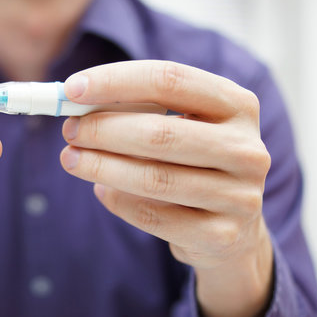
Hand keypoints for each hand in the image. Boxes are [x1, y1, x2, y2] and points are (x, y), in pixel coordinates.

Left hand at [60, 61, 272, 316]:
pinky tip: (102, 190)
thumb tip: (77, 103)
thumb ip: (138, 111)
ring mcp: (240, 196)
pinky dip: (118, 201)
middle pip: (160, 133)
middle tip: (69, 130)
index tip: (71, 89)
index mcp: (237, 105)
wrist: (231, 228)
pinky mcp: (222, 235)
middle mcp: (247, 148)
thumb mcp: (181, 127)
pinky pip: (152, 216)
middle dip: (103, 130)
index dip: (115, 82)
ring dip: (101, 167)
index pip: (169, 80)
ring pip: (154, 178)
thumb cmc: (193, 165)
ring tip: (71, 159)